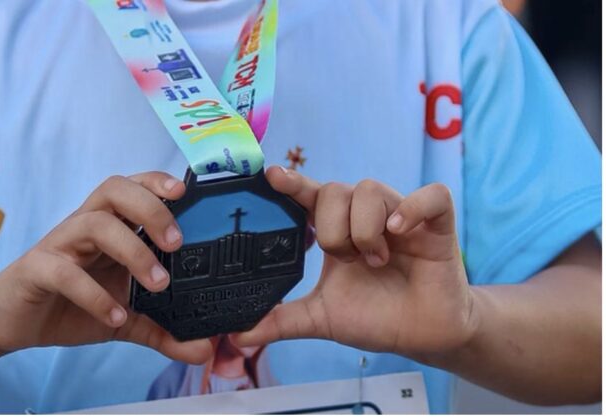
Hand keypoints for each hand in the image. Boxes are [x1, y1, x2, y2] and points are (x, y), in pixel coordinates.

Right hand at [0, 172, 212, 363]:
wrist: (11, 321)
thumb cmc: (70, 306)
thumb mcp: (125, 320)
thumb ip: (163, 331)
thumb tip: (204, 349)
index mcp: (108, 227)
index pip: (132, 187)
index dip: (156, 181)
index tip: (185, 192)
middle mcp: (84, 227)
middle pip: (115, 191)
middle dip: (151, 210)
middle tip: (176, 244)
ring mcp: (60, 245)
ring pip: (95, 224)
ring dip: (132, 250)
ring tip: (158, 284)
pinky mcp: (36, 270)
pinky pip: (65, 272)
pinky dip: (94, 294)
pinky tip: (116, 315)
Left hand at [234, 167, 476, 358]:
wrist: (422, 336)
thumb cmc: (374, 318)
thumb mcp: (321, 318)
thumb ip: (281, 320)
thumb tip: (236, 334)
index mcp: (336, 229)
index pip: (309, 195)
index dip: (291, 182)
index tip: (270, 175)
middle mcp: (365, 215)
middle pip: (334, 191)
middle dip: (332, 230)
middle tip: (347, 261)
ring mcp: (400, 215)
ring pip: (369, 190)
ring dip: (364, 229)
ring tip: (376, 260)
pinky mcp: (436, 222)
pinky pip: (430, 195)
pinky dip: (412, 209)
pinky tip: (398, 233)